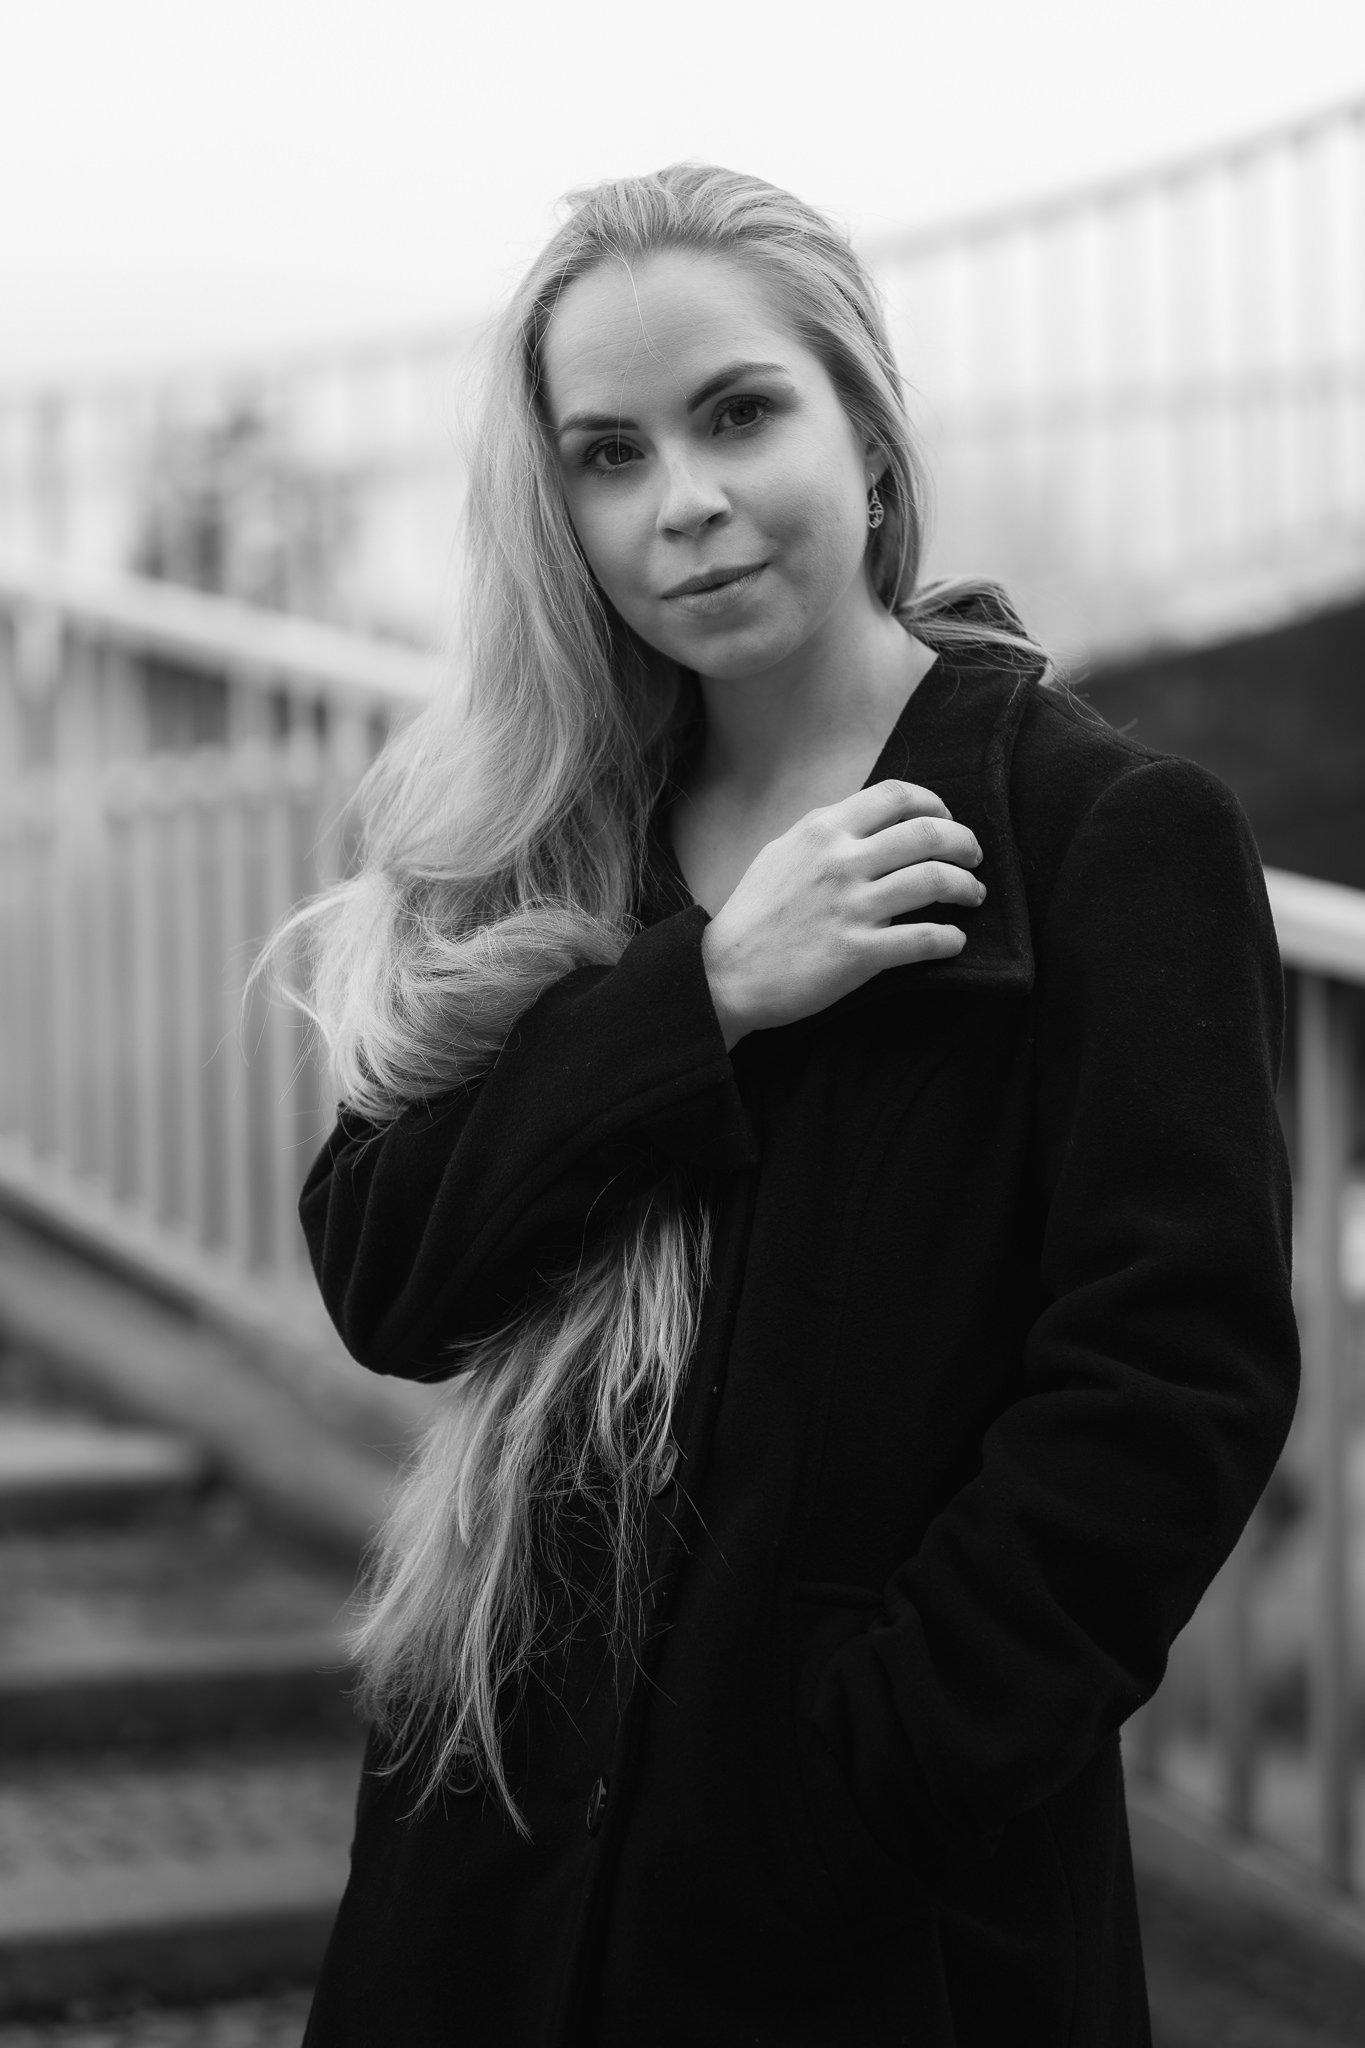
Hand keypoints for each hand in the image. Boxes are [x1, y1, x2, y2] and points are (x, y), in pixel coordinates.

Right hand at [701, 780, 984, 1047]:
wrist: (726, 973)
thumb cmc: (755, 913)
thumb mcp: (782, 852)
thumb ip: (826, 831)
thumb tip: (871, 817)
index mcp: (822, 830)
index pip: (897, 796)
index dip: (935, 803)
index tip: (946, 819)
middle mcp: (840, 861)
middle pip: (928, 833)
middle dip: (964, 843)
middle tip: (973, 859)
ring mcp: (851, 907)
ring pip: (935, 880)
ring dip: (966, 887)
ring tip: (972, 896)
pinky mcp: (858, 953)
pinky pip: (925, 939)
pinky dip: (950, 939)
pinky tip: (954, 941)